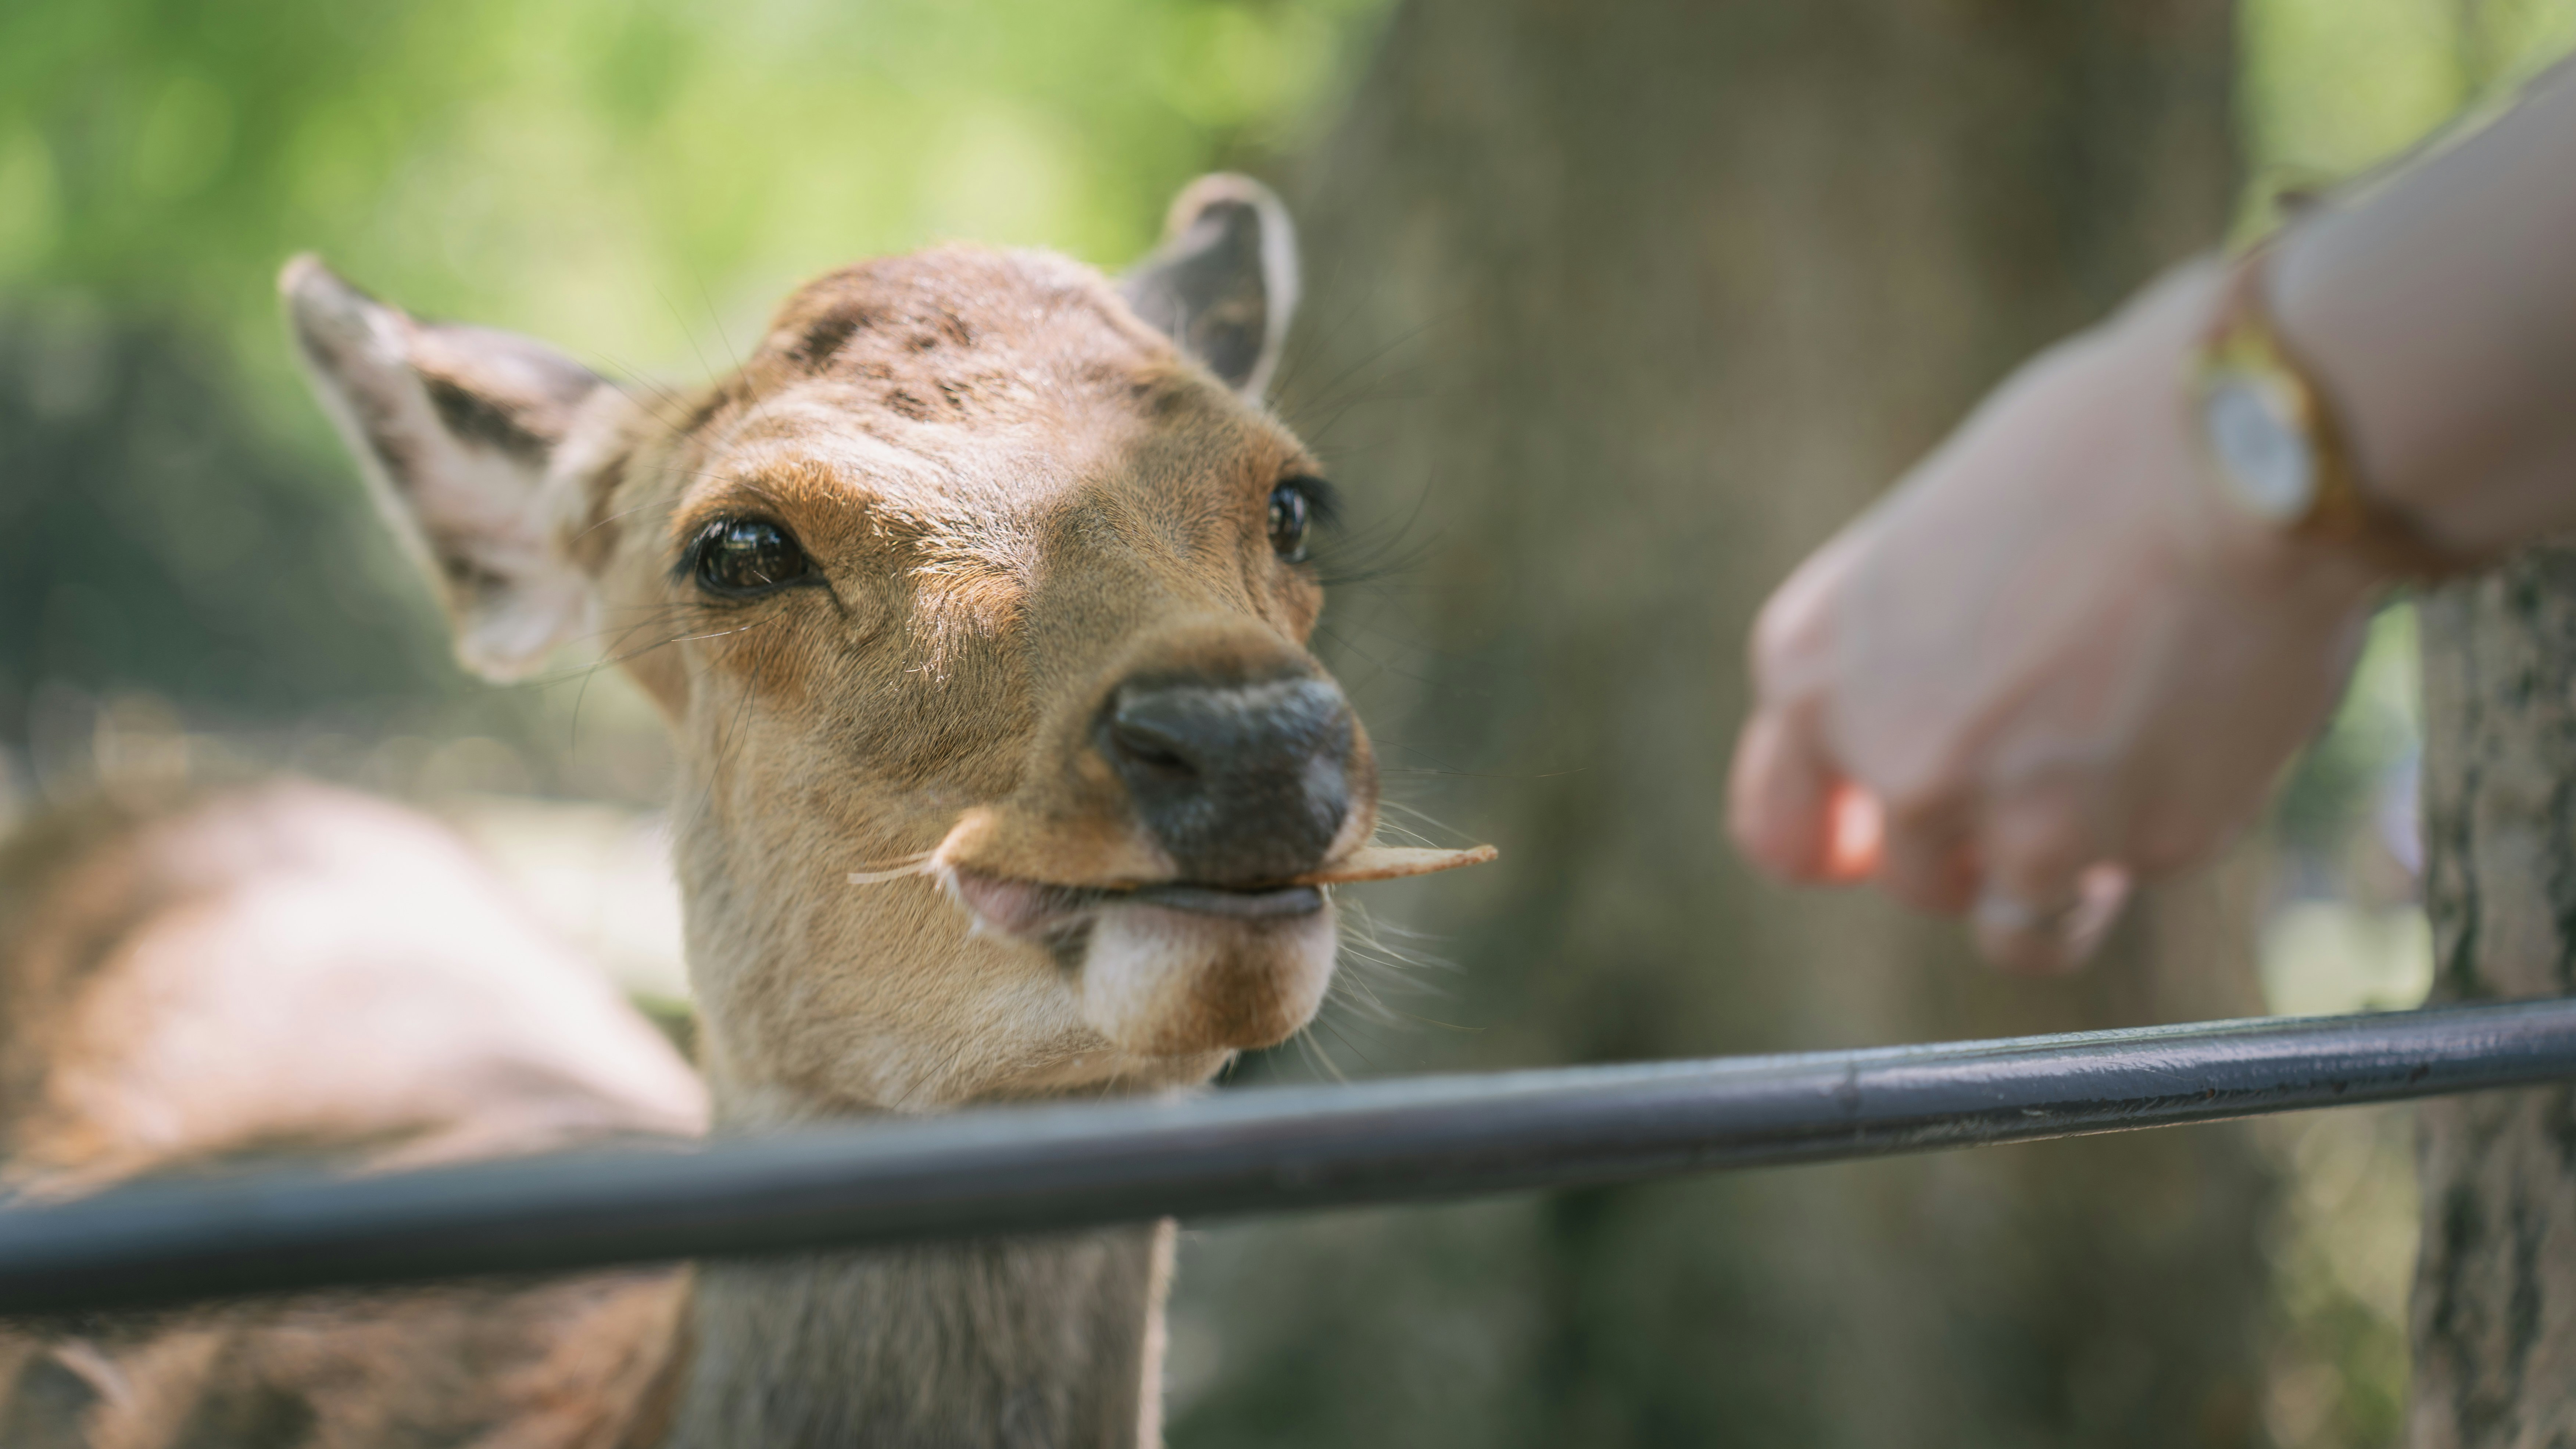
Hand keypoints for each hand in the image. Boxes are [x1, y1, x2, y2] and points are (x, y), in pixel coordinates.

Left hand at [1728, 260, 2386, 971]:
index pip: (1782, 830)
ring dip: (2063, 872)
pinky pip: (2142, 866)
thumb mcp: (1927, 546)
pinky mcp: (2138, 843)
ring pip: (2018, 920)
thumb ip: (1894, 659)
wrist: (2239, 445)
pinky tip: (2203, 726)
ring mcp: (2013, 819)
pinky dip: (2169, 823)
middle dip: (1978, 845)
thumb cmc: (2090, 452)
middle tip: (2056, 761)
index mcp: (1812, 676)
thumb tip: (1905, 749)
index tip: (1882, 843)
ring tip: (2127, 779)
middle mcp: (1893, 762)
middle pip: (1916, 877)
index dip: (1843, 844)